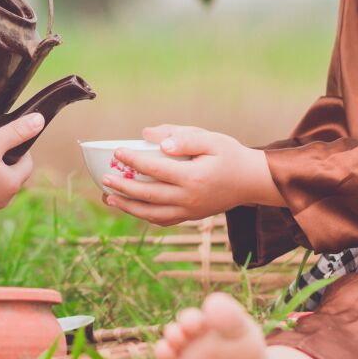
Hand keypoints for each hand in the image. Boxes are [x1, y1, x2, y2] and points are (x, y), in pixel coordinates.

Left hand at [100, 124, 275, 225]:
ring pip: (152, 213)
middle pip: (149, 195)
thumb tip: (152, 138)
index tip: (117, 151)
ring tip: (109, 197)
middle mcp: (189, 198)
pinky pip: (163, 220)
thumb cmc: (230, 155)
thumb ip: (183, 138)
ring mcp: (190, 211)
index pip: (156, 169)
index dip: (134, 160)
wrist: (253, 181)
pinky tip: (131, 207)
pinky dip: (144, 216)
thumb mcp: (211, 140)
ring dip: (128, 207)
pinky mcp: (191, 217)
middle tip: (104, 179)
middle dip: (124, 187)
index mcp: (193, 177)